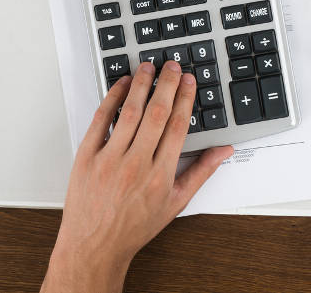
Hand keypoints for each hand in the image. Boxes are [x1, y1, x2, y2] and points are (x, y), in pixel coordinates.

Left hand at [41, 61, 233, 292]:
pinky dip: (111, 98)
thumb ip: (201, 173)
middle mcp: (136, 164)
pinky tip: (120, 85)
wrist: (94, 245)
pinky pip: (100, 120)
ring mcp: (109, 158)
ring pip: (129, 111)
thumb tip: (223, 151)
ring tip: (148, 67)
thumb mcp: (175, 203)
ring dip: (141, 85)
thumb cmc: (133, 227)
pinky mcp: (87, 156)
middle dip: (167, 85)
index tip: (189, 82)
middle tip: (173, 66)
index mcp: (160, 175)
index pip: (178, 126)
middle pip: (157, 113)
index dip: (185, 99)